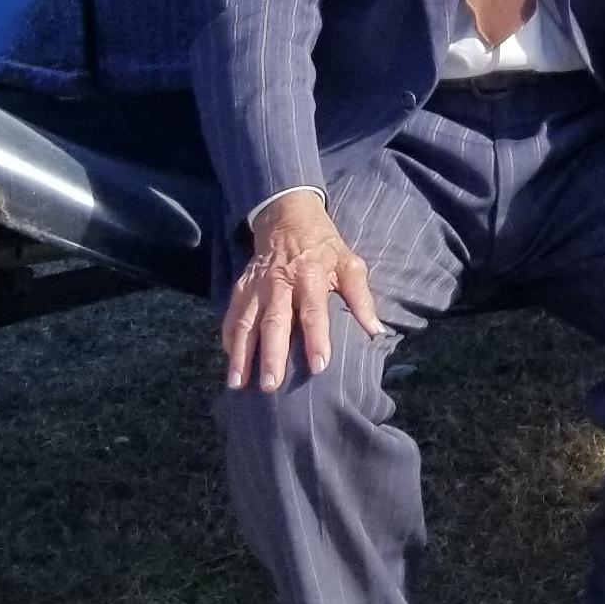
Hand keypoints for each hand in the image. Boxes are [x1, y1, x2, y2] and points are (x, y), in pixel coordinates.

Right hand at [223, 190, 383, 391]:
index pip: (313, 313)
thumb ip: (361, 297)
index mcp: (310, 276)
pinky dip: (228, 339)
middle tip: (270, 385)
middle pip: (274, 323)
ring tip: (238, 383)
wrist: (288, 217)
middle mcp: (280, 283)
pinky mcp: (240, 288)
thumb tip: (376, 331)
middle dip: (271, 355)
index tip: (319, 367)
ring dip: (240, 354)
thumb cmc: (324, 247)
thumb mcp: (349, 263)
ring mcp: (256, 286)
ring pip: (246, 323)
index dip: (317, 340)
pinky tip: (229, 361)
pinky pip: (231, 316)